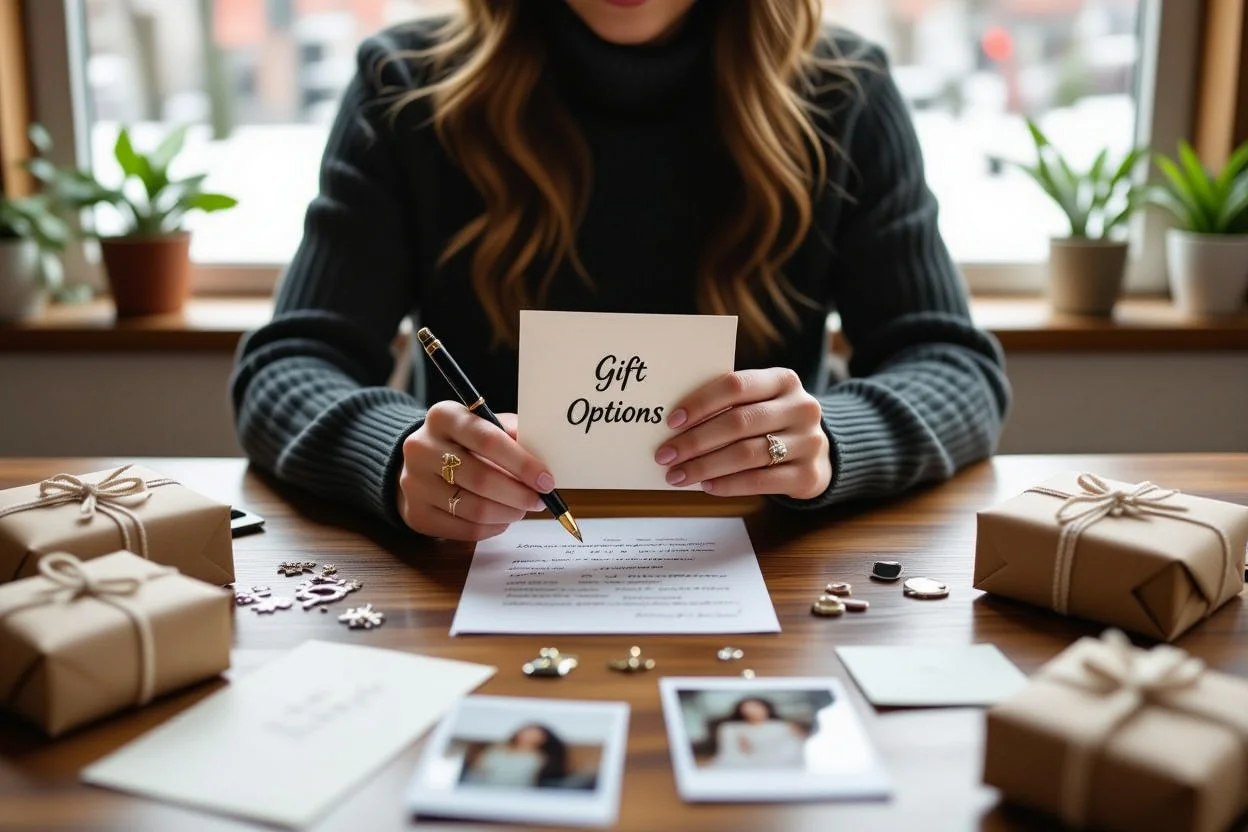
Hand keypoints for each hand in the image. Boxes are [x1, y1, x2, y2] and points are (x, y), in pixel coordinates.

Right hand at [397, 402, 552, 540]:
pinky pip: (463, 529)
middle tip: (539, 500)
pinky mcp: (415, 513)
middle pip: (481, 478)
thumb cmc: (464, 442)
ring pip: (473, 508)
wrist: (420, 462)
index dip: (522, 463)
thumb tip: (544, 458)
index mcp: (444, 416)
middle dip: (518, 494)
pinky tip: (501, 519)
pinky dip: (491, 528)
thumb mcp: (486, 425)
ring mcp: (414, 482)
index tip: (546, 480)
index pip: (488, 439)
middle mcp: (422, 447)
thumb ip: (512, 435)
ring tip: (521, 509)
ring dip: (507, 513)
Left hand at [654, 368, 831, 499]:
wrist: (821, 454)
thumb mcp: (762, 402)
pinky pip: (760, 481)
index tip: (672, 421)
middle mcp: (801, 408)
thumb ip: (730, 404)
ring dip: (705, 466)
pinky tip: (707, 486)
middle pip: (738, 422)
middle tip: (665, 454)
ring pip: (746, 454)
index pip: (736, 385)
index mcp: (784, 380)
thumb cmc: (774, 423)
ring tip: (678, 475)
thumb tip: (676, 425)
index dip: (701, 402)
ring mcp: (809, 442)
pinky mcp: (808, 475)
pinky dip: (728, 484)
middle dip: (695, 440)